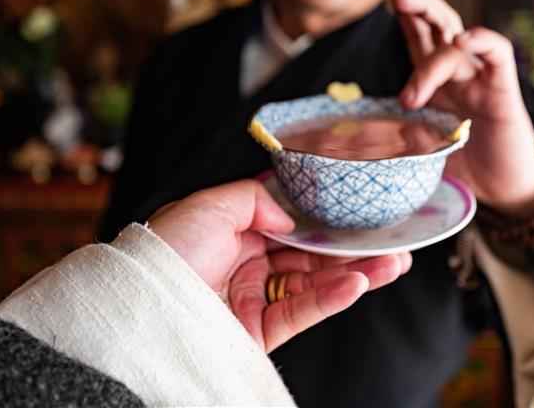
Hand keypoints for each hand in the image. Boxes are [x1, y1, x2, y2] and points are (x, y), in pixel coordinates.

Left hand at [148, 180, 411, 351]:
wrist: (140, 311)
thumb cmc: (165, 253)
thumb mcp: (208, 205)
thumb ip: (254, 200)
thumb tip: (290, 216)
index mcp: (232, 235)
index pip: (291, 227)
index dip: (326, 222)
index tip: (360, 215)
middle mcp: (246, 268)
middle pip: (311, 257)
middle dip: (353, 250)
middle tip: (393, 243)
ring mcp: (255, 302)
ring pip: (315, 285)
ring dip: (357, 273)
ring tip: (393, 263)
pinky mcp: (260, 334)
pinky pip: (304, 312)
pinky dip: (334, 296)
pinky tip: (359, 282)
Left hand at [391, 0, 533, 216]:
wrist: (503, 187)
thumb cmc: (463, 164)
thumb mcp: (418, 146)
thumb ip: (396, 135)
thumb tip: (356, 144)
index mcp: (436, 79)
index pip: (418, 36)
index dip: (404, 13)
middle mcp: (458, 70)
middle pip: (438, 22)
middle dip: (417, 2)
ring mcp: (480, 77)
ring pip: (457, 35)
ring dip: (432, 31)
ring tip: (409, 50)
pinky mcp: (503, 90)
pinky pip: (497, 54)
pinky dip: (482, 41)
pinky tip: (463, 39)